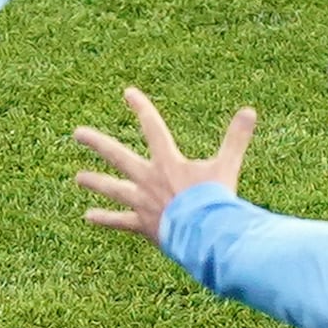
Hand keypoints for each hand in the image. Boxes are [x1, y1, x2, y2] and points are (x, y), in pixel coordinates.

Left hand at [75, 86, 258, 239]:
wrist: (204, 234)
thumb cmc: (216, 200)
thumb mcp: (227, 165)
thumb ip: (236, 138)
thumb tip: (250, 111)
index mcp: (168, 162)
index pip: (153, 128)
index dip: (141, 108)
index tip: (127, 93)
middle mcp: (149, 179)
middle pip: (117, 156)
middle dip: (97, 143)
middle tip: (77, 134)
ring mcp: (142, 202)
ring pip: (113, 188)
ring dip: (95, 181)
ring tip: (78, 178)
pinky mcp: (142, 224)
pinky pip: (119, 221)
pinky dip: (105, 219)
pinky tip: (88, 216)